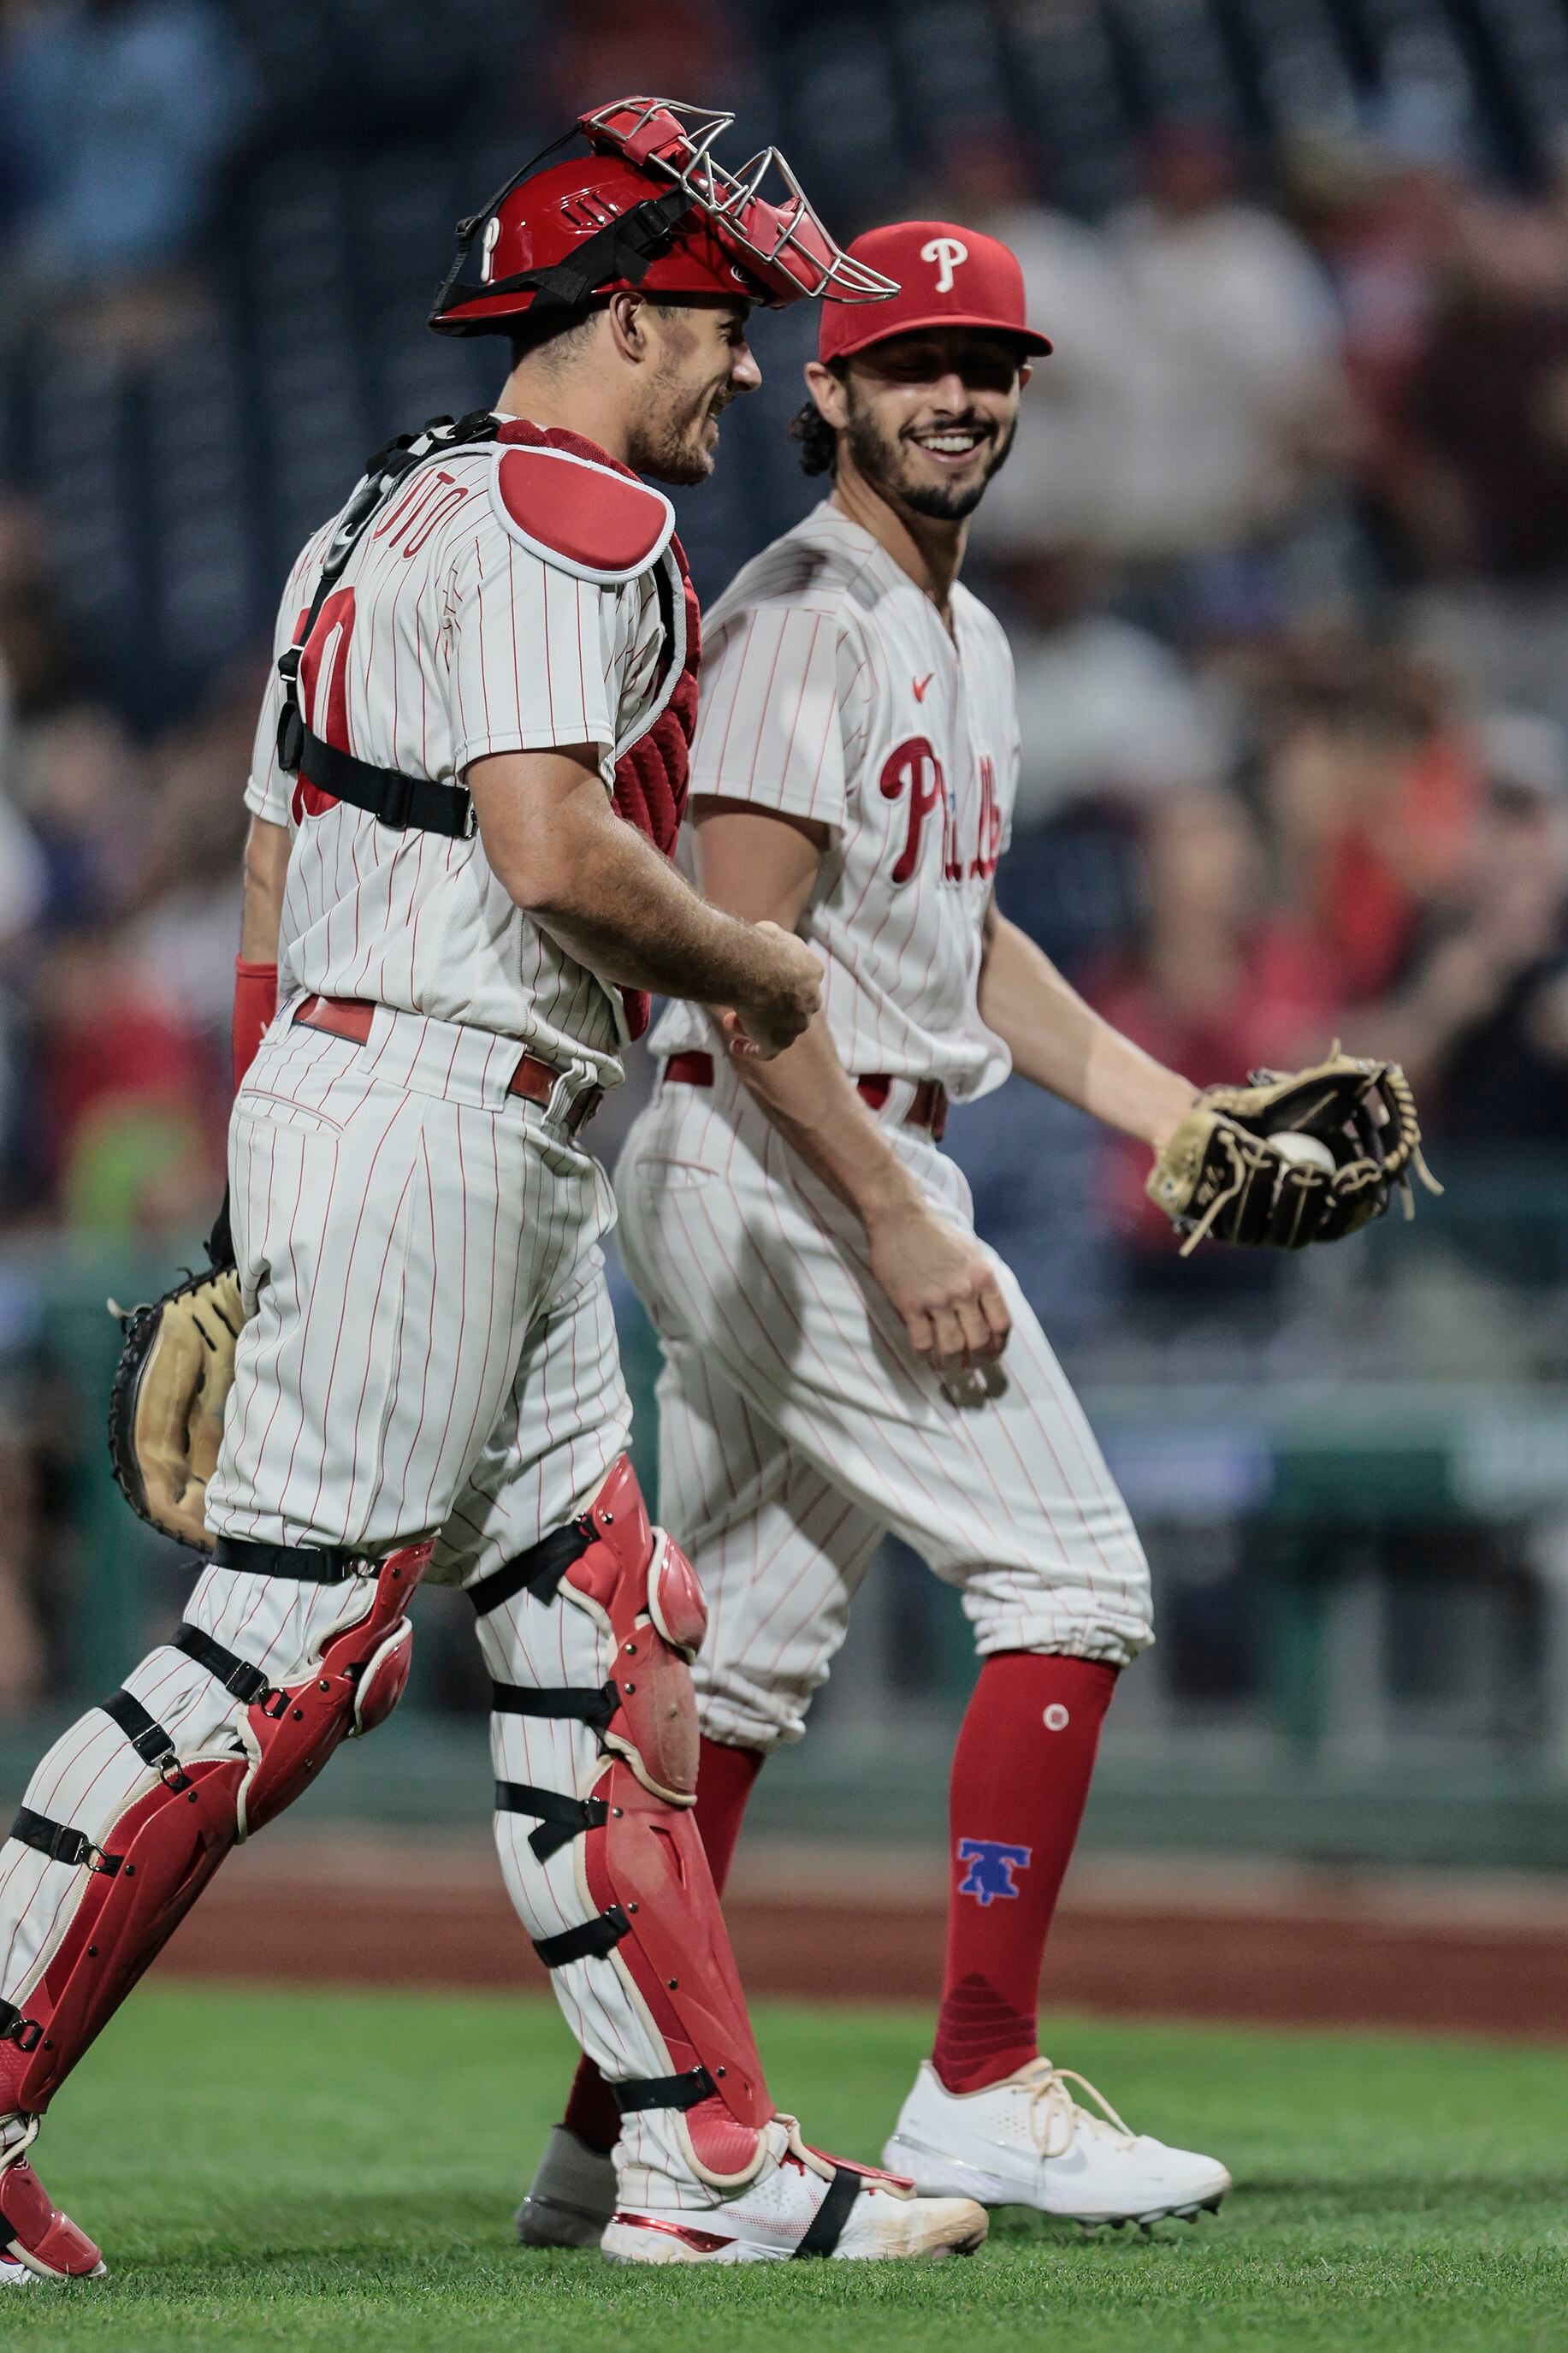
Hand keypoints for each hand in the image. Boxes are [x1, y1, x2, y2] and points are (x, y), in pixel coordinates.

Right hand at [722, 922, 821, 1060]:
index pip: (799, 981)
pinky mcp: (781, 1040)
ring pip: (777, 1028)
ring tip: (730, 1020)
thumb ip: (769, 939)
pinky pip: (767, 1050)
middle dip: (767, 1006)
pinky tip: (736, 1046)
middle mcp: (810, 998)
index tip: (756, 981)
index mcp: (811, 970)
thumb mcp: (768, 933)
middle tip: (741, 1001)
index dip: (776, 983)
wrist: (754, 967)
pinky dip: (752, 1049)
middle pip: (790, 1007)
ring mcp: (798, 1021)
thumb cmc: (757, 945)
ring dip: (753, 1024)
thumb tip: (759, 936)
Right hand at [866, 1198, 1011, 1373]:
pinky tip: (927, 1358)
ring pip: (952, 1347)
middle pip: (979, 1341)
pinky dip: (927, 1357)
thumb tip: (989, 1310)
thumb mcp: (972, 1252)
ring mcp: (936, 1299)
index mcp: (983, 1277)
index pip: (1001, 1324)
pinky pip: (922, 1342)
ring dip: (953, 1364)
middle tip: (971, 1366)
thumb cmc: (936, 1233)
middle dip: (978, 1360)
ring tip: (950, 1368)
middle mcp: (964, 1291)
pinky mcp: (910, 1304)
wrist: (900, 1218)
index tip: (993, 1354)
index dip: (999, 1346)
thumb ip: (982, 1281)